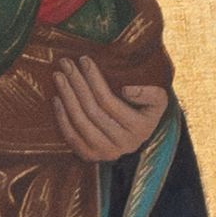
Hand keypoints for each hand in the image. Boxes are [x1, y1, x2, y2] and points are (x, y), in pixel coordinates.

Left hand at [53, 51, 169, 162]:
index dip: (94, 79)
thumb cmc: (145, 111)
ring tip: (59, 76)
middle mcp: (123, 143)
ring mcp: (106, 153)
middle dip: (77, 83)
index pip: (109, 101)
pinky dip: (62, 118)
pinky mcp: (91, 156)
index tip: (84, 60)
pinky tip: (57, 99)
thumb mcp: (158, 101)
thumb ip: (152, 93)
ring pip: (80, 122)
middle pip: (92, 110)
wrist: (137, 136)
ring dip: (67, 97)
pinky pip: (71, 137)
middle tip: (66, 63)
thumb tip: (126, 90)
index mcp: (140, 128)